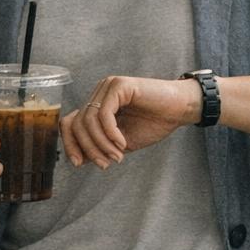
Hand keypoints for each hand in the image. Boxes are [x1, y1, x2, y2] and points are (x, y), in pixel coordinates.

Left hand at [62, 75, 199, 168]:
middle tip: (105, 164)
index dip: (70, 144)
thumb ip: (100, 147)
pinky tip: (122, 143)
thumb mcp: (120, 142)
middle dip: (89, 149)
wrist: (179, 110)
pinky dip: (111, 133)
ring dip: (101, 144)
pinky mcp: (119, 85)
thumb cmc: (154, 123)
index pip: (70, 123)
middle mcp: (99, 94)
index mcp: (97, 105)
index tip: (78, 164)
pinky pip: (105, 114)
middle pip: (77, 124)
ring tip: (117, 156)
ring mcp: (108, 87)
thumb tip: (78, 159)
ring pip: (89, 121)